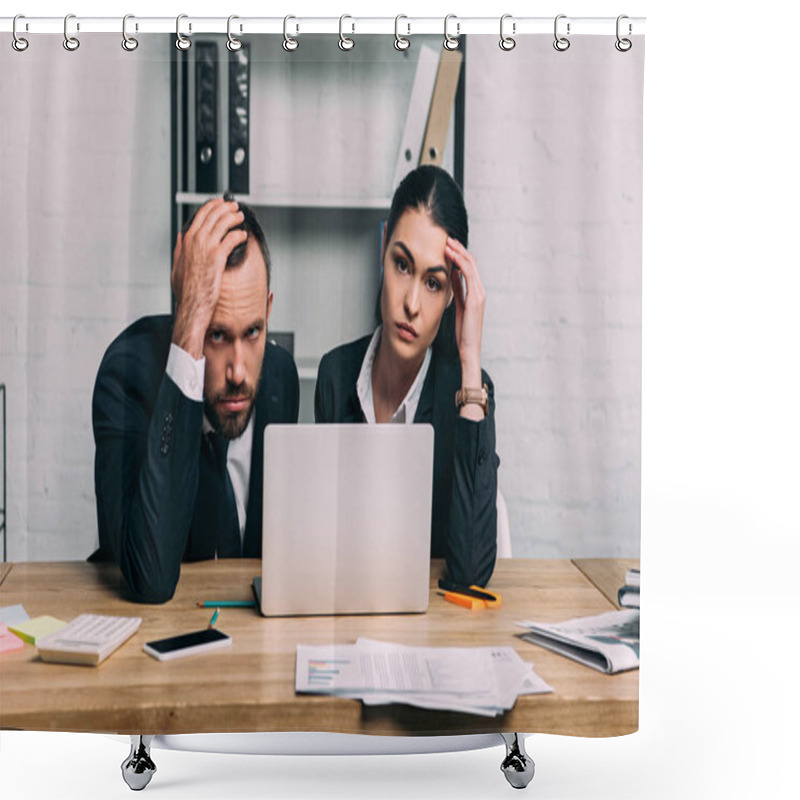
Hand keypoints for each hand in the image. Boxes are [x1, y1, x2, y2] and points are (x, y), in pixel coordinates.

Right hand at [171, 198, 245, 357]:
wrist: (192, 304)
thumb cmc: (186, 290)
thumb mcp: (176, 266)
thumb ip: (179, 249)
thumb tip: (180, 237)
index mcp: (187, 240)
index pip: (201, 214)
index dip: (213, 206)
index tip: (221, 203)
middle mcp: (196, 240)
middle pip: (213, 214)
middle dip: (226, 208)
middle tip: (235, 207)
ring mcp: (206, 247)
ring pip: (223, 223)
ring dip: (234, 217)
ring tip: (240, 218)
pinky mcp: (218, 257)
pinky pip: (231, 239)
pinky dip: (239, 235)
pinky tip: (243, 236)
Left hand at [445, 237, 485, 419]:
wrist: (469, 349)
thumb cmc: (463, 332)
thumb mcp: (458, 307)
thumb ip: (458, 291)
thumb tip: (452, 277)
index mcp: (476, 293)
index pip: (468, 267)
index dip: (459, 255)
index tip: (447, 246)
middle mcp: (480, 290)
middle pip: (471, 262)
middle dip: (458, 249)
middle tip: (446, 238)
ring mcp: (479, 293)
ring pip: (470, 265)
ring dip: (458, 252)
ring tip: (446, 242)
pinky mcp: (476, 298)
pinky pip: (468, 274)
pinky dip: (460, 263)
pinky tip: (450, 256)